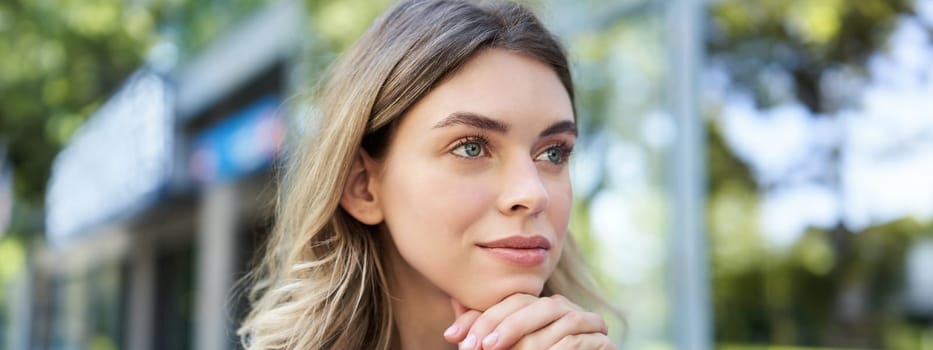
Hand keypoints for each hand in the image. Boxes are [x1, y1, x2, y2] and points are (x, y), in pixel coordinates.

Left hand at [443, 294, 613, 349]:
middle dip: (508, 327)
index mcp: (541, 307)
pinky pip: (581, 339)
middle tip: (484, 348)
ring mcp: (588, 323)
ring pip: (562, 320)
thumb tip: (453, 310)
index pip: (513, 301)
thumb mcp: (503, 349)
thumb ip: (483, 329)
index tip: (459, 341)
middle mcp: (565, 309)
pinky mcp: (604, 342)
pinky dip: (560, 349)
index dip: (485, 319)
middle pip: (537, 305)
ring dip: (534, 341)